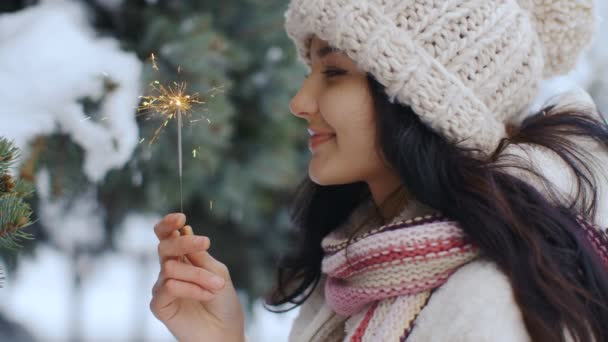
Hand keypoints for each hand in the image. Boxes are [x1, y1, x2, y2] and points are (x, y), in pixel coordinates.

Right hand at [150, 213, 244, 341]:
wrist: (226, 332)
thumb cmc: (224, 302)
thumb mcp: (217, 272)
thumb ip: (200, 254)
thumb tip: (185, 228)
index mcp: (183, 258)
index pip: (167, 236)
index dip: (168, 225)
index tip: (181, 218)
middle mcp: (169, 270)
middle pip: (164, 247)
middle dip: (184, 242)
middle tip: (205, 242)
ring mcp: (162, 287)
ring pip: (171, 268)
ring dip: (199, 275)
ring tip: (218, 286)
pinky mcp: (159, 305)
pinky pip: (170, 287)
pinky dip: (192, 289)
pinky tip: (206, 296)